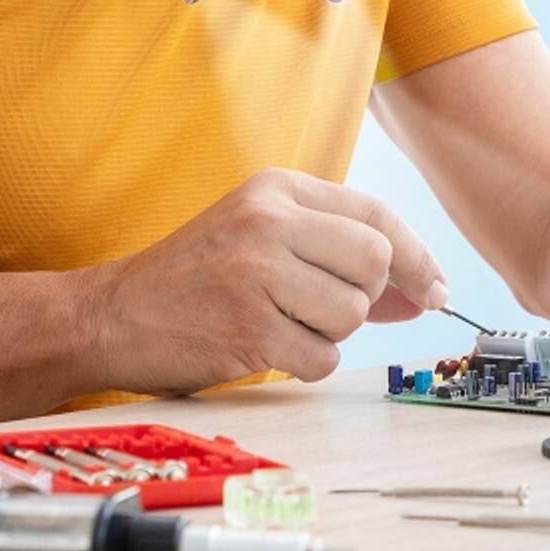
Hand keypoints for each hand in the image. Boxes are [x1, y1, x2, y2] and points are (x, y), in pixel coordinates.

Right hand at [83, 168, 447, 394]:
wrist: (113, 313)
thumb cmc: (199, 274)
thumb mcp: (265, 235)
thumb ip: (340, 252)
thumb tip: (426, 288)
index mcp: (278, 187)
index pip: (376, 214)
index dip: (418, 256)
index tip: (436, 288)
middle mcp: (269, 219)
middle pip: (375, 261)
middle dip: (367, 297)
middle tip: (328, 306)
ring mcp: (256, 271)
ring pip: (352, 312)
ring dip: (330, 332)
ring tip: (283, 322)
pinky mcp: (246, 326)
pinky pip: (322, 356)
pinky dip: (307, 362)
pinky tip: (269, 346)